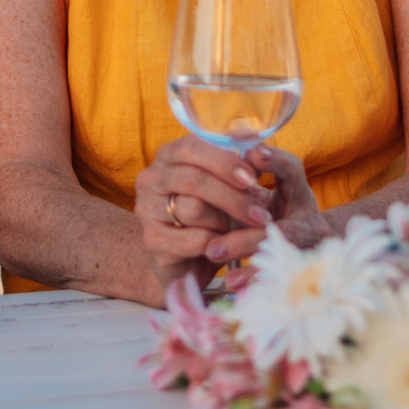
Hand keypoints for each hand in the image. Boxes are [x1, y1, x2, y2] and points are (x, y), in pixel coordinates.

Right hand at [133, 138, 276, 291]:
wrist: (185, 261)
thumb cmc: (209, 216)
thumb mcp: (224, 188)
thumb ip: (237, 168)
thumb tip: (256, 146)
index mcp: (168, 156)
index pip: (192, 148)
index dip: (224, 162)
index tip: (253, 178)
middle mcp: (151, 179)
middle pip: (194, 180)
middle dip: (233, 197)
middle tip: (261, 213)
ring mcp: (147, 210)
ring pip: (194, 209)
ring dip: (225, 221)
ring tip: (239, 230)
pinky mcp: (153, 241)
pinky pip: (194, 239)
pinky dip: (217, 243)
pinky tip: (224, 246)